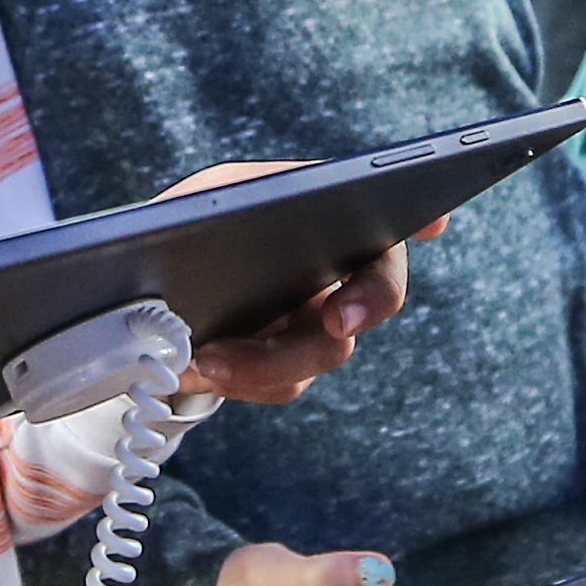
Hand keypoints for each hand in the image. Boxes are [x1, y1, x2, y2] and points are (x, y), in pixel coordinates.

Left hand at [156, 162, 418, 405]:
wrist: (152, 298)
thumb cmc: (189, 230)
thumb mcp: (206, 201)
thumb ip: (237, 203)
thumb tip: (253, 219)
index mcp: (324, 219)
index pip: (385, 216)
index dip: (422, 218)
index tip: (433, 222)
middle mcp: (335, 274)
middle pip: (376, 293)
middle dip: (365, 304)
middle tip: (338, 320)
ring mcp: (314, 327)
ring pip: (326, 351)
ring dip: (267, 359)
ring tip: (207, 357)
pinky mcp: (285, 370)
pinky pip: (284, 384)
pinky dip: (239, 379)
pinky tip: (195, 368)